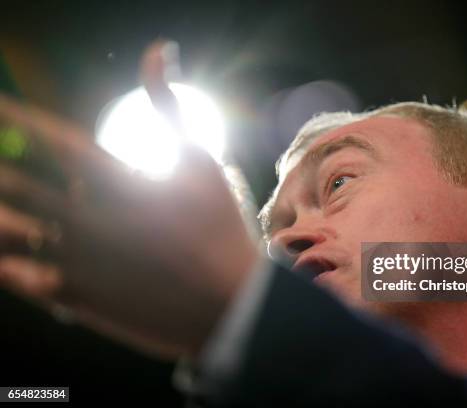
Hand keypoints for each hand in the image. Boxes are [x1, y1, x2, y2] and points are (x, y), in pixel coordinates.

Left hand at [0, 41, 258, 359]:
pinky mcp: (73, 298)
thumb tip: (159, 50)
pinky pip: (16, 277)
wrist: (229, 306)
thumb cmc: (219, 229)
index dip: (14, 118)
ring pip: (8, 233)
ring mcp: (75, 261)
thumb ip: (169, 106)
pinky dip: (2, 264)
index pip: (48, 139)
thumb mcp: (201, 161)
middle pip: (15, 185)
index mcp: (114, 181)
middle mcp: (85, 218)